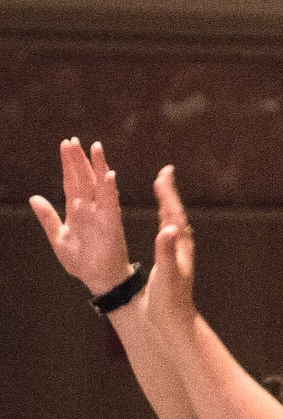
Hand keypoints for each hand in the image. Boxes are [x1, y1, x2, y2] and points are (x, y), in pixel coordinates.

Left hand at [29, 138, 134, 295]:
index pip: (71, 181)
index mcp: (76, 210)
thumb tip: (33, 197)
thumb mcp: (58, 238)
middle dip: (79, 159)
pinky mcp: (112, 222)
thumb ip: (48, 217)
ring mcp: (102, 213)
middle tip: (73, 139)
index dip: (68, 164)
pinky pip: (111, 202)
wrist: (98, 279)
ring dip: (98, 166)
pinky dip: (110, 188)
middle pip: (84, 178)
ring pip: (99, 184)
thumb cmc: (81, 261)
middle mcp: (90, 207)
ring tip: (95, 147)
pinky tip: (109, 174)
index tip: (66, 144)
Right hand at [145, 165, 198, 332]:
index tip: (163, 174)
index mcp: (179, 248)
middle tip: (164, 173)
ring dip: (168, 205)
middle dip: (169, 193)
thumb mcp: (165, 275)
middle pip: (176, 214)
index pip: (174, 214)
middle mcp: (182, 248)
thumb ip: (166, 251)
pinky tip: (165, 225)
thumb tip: (169, 229)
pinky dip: (166, 222)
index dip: (168, 194)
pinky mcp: (174, 263)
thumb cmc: (169, 302)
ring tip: (164, 191)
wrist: (176, 323)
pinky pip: (171, 236)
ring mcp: (179, 255)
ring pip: (175, 223)